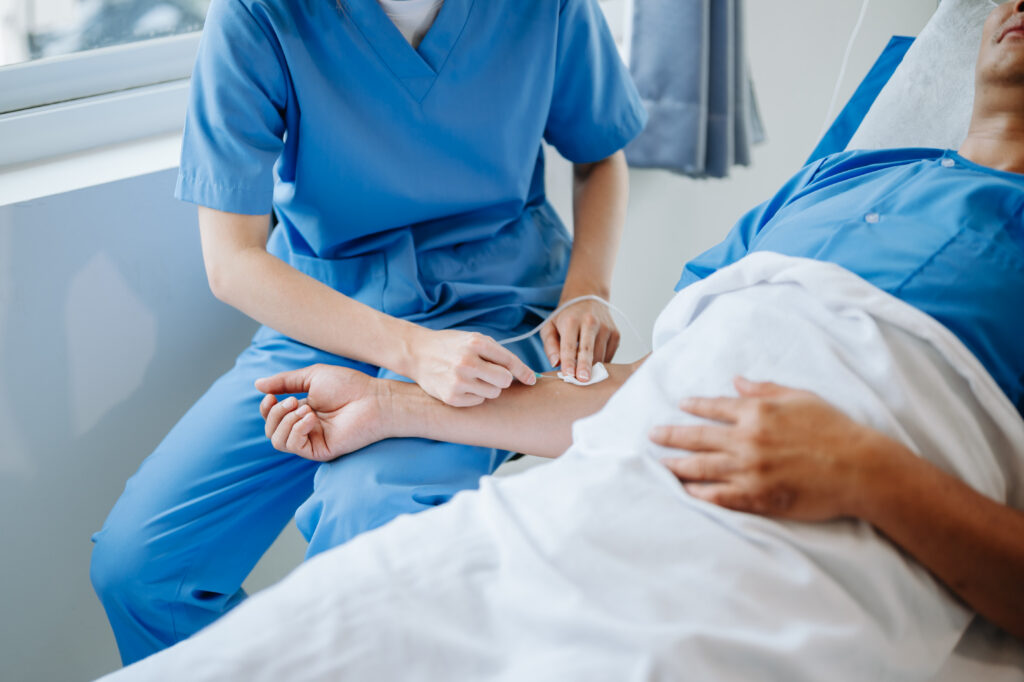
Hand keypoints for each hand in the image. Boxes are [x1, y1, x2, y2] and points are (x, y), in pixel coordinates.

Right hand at [255, 364, 393, 461]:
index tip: (270, 396)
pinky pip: (293, 446)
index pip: (273, 418)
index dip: (266, 408)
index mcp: (302, 411)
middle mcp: (305, 428)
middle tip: (292, 401)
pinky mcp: (320, 451)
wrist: (372, 399)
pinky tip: (310, 418)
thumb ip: (284, 382)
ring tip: (305, 408)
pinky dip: (295, 429)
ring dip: (285, 421)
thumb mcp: (311, 377)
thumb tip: (257, 385)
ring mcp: (312, 441)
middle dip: (275, 414)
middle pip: (271, 430)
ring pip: (278, 441)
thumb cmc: (348, 385)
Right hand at [408, 328, 536, 406]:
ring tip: (473, 378)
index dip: (524, 372)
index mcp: (475, 343)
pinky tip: (462, 385)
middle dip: (503, 379)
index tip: (532, 380)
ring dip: (489, 387)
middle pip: (504, 380)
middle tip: (491, 374)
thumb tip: (524, 374)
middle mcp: (467, 362)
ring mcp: (458, 381)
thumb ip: (496, 353)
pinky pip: (478, 401)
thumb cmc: (450, 346)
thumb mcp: (472, 339)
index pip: (509, 361)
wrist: (417, 353)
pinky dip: (475, 395)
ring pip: (494, 393)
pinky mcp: (451, 397)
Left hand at [539, 297, 619, 381]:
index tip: (568, 375)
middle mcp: (591, 322)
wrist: (588, 297)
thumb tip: (556, 363)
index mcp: (572, 320)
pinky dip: (601, 362)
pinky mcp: (616, 334)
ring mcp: (606, 328)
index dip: (569, 361)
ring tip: (583, 375)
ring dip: (592, 368)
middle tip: (583, 380)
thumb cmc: (566, 316)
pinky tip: (593, 362)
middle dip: (585, 366)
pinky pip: (609, 355)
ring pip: (600, 355)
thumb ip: (550, 345)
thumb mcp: (550, 326)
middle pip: (588, 349)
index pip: (569, 345)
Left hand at [649, 377, 895, 520]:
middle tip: (652, 435)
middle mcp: (747, 440)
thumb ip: (765, 389)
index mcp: (757, 412)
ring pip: (702, 468)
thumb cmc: (834, 429)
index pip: (714, 406)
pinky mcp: (758, 497)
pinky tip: (686, 491)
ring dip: (678, 465)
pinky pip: (720, 496)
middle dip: (671, 436)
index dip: (694, 405)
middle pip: (698, 437)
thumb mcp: (800, 398)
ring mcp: (750, 471)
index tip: (680, 405)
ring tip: (661, 464)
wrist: (860, 469)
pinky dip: (700, 493)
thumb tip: (737, 381)